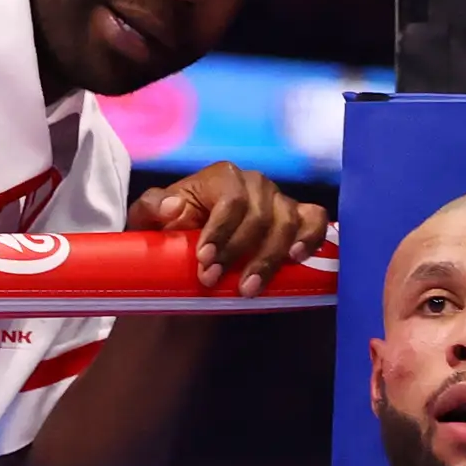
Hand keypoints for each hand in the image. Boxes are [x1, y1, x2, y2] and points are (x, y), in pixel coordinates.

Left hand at [130, 162, 330, 294]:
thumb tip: (171, 208)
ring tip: (248, 288)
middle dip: (237, 252)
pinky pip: (315, 220)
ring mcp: (280, 200)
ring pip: (286, 224)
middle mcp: (256, 183)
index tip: (204, 260)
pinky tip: (297, 258)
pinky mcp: (298, 216)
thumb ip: (152, 208)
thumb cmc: (174, 225)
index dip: (220, 231)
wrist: (192, 237)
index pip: (231, 200)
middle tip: (214, 282)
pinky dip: (310, 238)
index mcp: (223, 177)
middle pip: (259, 216)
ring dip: (269, 259)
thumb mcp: (151, 216)